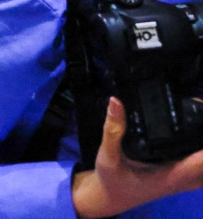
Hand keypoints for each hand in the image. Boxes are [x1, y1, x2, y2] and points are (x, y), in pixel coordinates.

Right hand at [72, 97, 202, 216]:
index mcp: (170, 176)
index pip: (200, 162)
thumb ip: (113, 130)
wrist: (109, 198)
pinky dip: (197, 156)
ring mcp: (181, 182)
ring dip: (201, 151)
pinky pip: (197, 169)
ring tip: (195, 126)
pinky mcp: (177, 178)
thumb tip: (115, 102)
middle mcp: (181, 180)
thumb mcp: (108, 156)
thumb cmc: (110, 179)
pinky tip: (190, 140)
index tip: (200, 122)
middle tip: (197, 118)